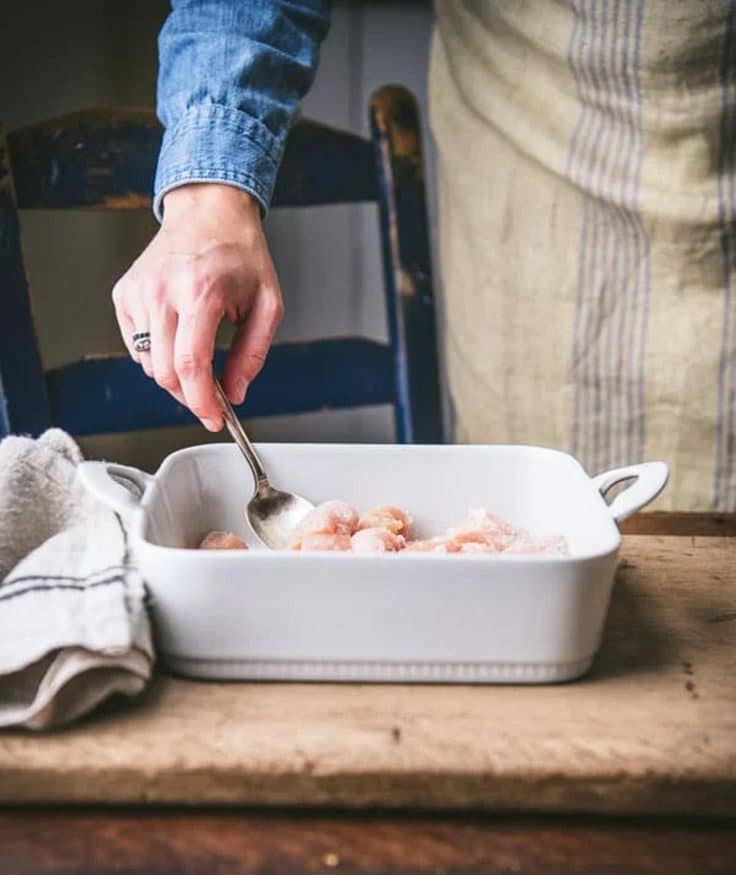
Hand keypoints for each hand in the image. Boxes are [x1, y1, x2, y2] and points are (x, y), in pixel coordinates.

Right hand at [112, 184, 282, 430]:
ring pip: (149, 364)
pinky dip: (158, 355)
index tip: (214, 418)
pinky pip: (137, 346)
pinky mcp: (124, 294)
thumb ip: (253, 354)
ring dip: (175, 376)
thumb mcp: (267, 304)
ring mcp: (138, 291)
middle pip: (166, 372)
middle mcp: (162, 290)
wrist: (208, 212)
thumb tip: (236, 393)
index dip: (202, 402)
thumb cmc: (240, 254)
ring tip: (199, 360)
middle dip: (191, 395)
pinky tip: (178, 339)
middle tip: (213, 396)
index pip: (191, 365)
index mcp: (200, 291)